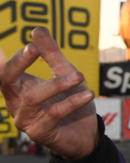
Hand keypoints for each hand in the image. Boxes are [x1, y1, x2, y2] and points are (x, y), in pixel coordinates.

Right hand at [0, 27, 97, 159]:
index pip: (5, 70)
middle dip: (18, 62)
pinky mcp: (40, 133)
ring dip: (57, 84)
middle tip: (35, 48)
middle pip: (6, 81)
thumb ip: (51, 54)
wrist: (88, 133)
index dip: (7, 57)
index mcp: (19, 89)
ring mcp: (26, 120)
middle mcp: (17, 104)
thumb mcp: (64, 73)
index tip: (24, 41)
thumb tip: (37, 29)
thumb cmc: (72, 102)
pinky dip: (72, 102)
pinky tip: (88, 94)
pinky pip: (53, 114)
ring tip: (79, 76)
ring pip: (33, 97)